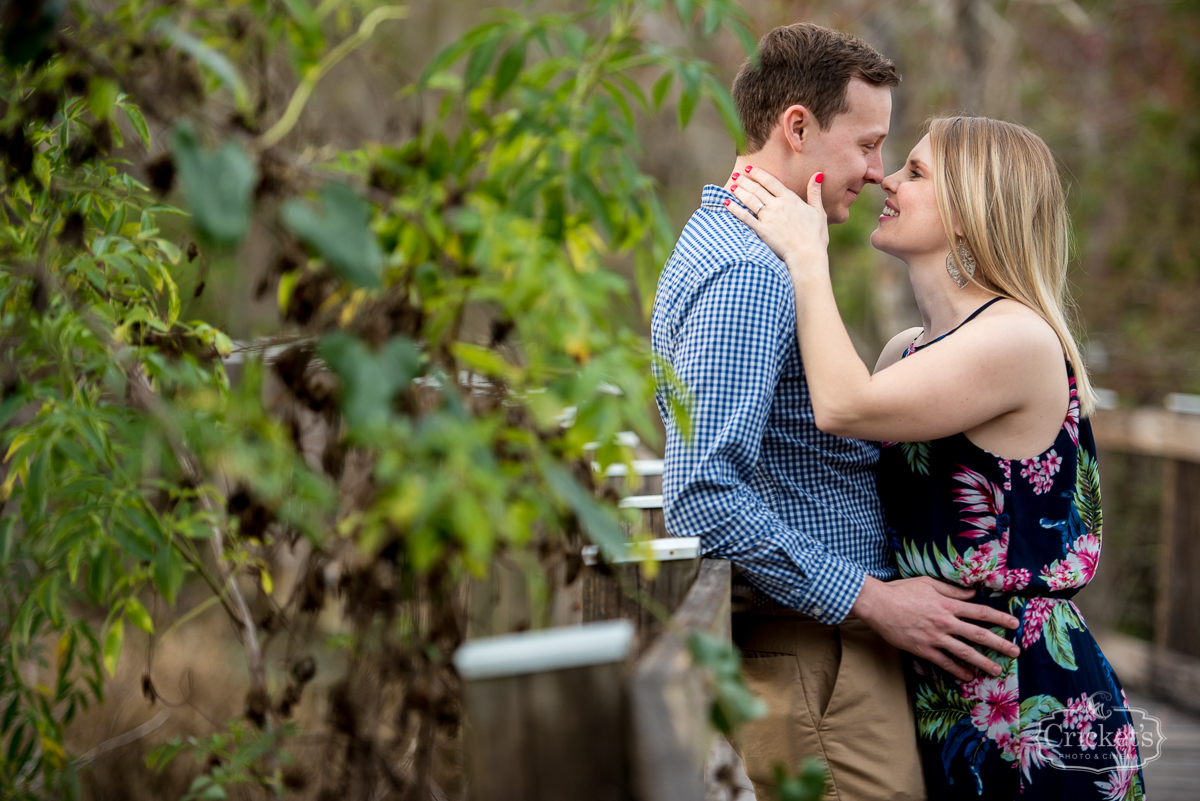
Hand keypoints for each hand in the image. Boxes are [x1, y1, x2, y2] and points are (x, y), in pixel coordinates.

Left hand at [725, 167, 829, 273]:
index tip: (749, 169)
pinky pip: (745, 217)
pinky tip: (727, 202)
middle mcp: (777, 206)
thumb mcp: (819, 212)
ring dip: (739, 191)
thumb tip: (818, 175)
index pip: (771, 182)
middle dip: (745, 181)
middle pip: (757, 189)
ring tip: (731, 185)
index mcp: (790, 199)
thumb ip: (815, 193)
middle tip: (735, 174)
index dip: (758, 174)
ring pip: (750, 200)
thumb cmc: (815, 236)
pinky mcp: (761, 231)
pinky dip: (735, 209)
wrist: (807, 256)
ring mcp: (768, 218)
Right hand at [851, 576, 1020, 681]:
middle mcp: (945, 622)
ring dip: (983, 662)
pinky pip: (944, 662)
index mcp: (947, 604)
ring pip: (964, 652)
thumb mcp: (928, 583)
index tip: (1014, 623)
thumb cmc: (901, 590)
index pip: (980, 612)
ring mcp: (934, 637)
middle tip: (1015, 651)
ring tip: (996, 670)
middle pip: (978, 634)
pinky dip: (957, 670)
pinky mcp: (923, 649)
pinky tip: (968, 676)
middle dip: (999, 643)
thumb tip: (972, 593)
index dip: (999, 618)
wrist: (878, 604)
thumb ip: (952, 589)